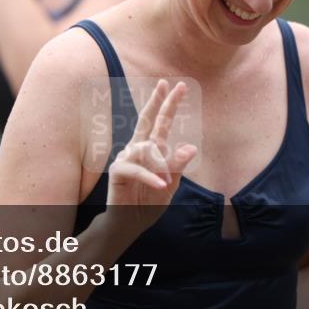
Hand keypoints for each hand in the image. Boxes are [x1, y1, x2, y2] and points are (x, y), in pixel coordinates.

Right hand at [105, 80, 197, 235]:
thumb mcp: (170, 185)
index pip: (159, 123)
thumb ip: (178, 166)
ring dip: (161, 164)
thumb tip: (190, 146)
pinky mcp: (118, 171)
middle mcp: (137, 149)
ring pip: (147, 148)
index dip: (167, 104)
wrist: (130, 224)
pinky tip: (162, 184)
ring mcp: (126, 158)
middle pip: (147, 120)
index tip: (177, 85)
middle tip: (165, 85)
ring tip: (167, 181)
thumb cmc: (149, 203)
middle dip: (157, 101)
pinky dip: (151, 177)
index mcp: (151, 150)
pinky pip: (136, 168)